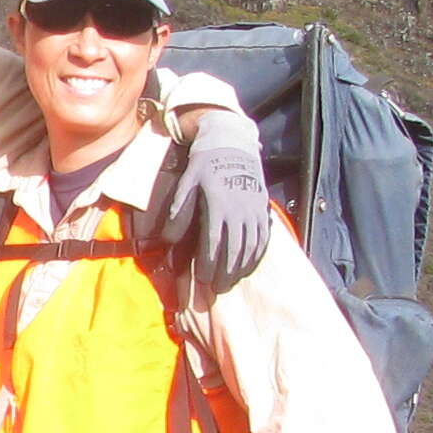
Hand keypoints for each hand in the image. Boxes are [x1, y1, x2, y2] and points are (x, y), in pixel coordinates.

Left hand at [153, 113, 269, 295]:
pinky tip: (249, 265)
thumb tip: (168, 239)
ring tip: (231, 282)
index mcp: (219, 205)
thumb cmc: (205, 164)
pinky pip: (264, 238)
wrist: (233, 144)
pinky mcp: (263, 209)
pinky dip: (257, 255)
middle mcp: (240, 211)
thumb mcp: (187, 182)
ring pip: (251, 247)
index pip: (214, 243)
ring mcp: (255, 211)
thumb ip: (179, 211)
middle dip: (225, 272)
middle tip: (216, 289)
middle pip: (234, 250)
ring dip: (241, 268)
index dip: (208, 264)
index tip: (201, 279)